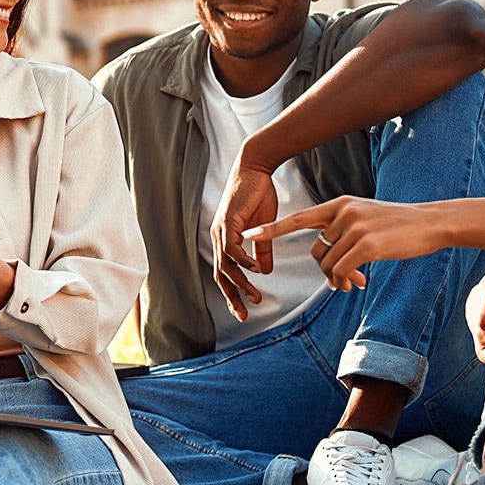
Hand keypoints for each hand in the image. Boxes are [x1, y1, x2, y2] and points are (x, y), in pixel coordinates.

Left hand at [209, 165, 279, 320]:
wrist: (256, 169)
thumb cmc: (258, 195)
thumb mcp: (264, 229)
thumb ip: (263, 251)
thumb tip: (265, 272)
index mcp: (225, 241)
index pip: (225, 273)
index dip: (233, 293)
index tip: (244, 311)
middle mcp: (219, 238)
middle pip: (221, 275)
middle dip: (232, 297)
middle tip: (244, 315)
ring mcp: (221, 230)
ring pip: (226, 265)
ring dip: (241, 282)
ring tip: (255, 296)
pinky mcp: (228, 222)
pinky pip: (233, 248)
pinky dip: (244, 262)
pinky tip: (256, 271)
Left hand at [252, 195, 453, 290]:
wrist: (430, 223)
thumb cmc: (398, 225)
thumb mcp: (365, 217)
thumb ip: (342, 230)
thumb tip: (326, 258)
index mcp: (340, 204)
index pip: (298, 218)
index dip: (272, 228)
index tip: (247, 234)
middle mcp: (344, 212)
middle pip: (316, 250)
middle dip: (326, 271)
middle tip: (344, 281)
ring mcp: (355, 227)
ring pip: (329, 264)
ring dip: (338, 279)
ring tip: (355, 283)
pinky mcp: (366, 243)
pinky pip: (342, 270)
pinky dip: (346, 281)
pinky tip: (359, 283)